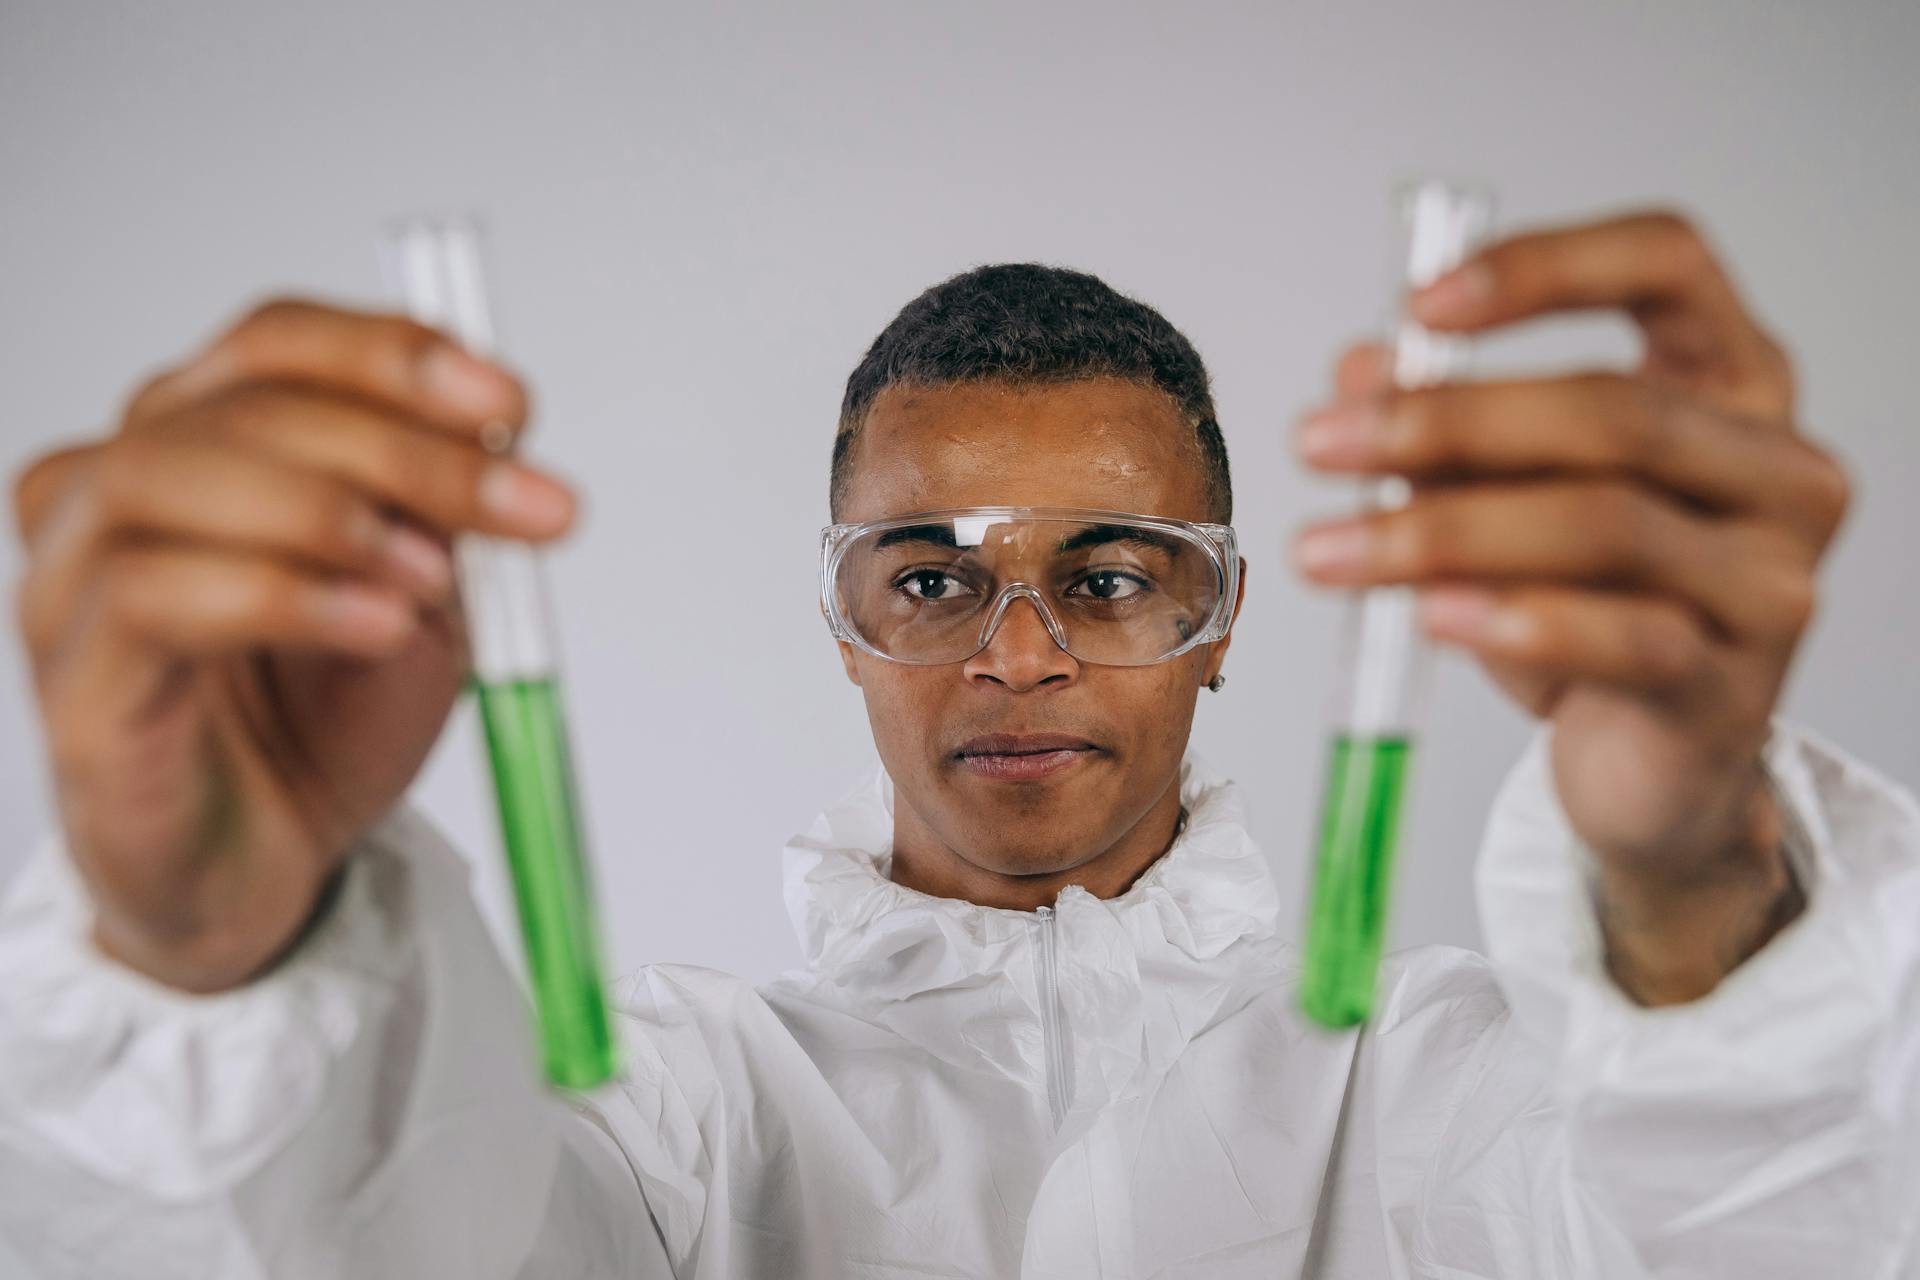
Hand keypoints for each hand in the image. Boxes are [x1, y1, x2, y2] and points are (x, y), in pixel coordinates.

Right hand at [11, 299, 577, 992]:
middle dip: (405, 447)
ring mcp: (76, 581)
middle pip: (242, 404)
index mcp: (206, 441)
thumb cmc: (325, 721)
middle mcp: (121, 489)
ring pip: (172, 473)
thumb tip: (492, 436)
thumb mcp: (424, 597)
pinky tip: (376, 627)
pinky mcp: (75, 684)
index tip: (512, 406)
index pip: (276, 344)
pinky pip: (150, 596)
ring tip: (431, 577)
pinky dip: (283, 596)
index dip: (393, 354)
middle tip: (521, 505)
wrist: (272, 870)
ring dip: (329, 511)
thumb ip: (441, 514)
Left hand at [1290, 211, 1849, 1003]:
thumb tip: (1359, 370)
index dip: (1545, 267)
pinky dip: (1518, 621)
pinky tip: (1432, 614)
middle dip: (1446, 422)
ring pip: (1605, 525)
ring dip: (1443, 531)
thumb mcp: (1501, 503)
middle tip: (1320, 443)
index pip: (1669, 264)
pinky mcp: (1737, 689)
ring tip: (1326, 550)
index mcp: (1732, 384)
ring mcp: (1771, 581)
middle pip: (1615, 411)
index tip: (1420, 306)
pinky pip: (1627, 639)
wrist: (1647, 768)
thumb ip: (1442, 431)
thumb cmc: (1585, 609)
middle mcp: (1777, 470)